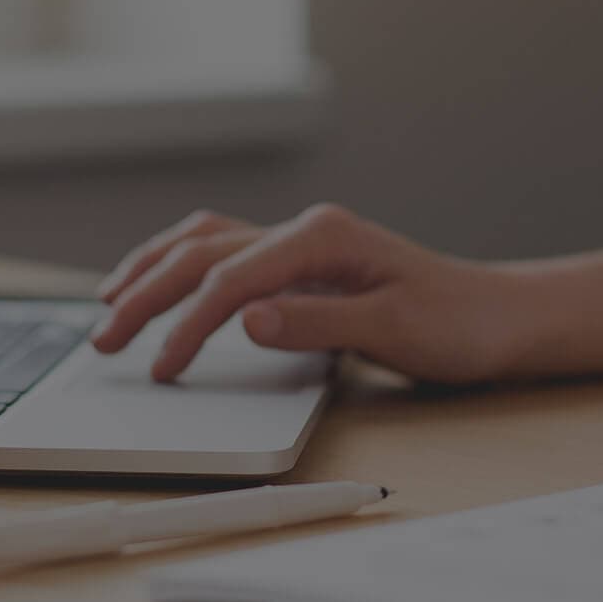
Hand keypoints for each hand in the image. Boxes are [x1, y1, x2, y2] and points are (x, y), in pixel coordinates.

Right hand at [91, 205, 516, 382]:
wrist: (499, 318)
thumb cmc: (457, 324)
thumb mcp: (393, 330)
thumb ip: (315, 324)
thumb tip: (244, 320)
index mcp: (322, 238)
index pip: (231, 280)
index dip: (187, 325)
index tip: (161, 369)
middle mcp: (304, 231)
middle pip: (201, 254)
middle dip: (145, 295)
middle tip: (103, 341)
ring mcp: (300, 244)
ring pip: (203, 243)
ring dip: (151, 271)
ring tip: (107, 304)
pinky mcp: (300, 265)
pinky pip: (222, 253)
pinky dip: (179, 267)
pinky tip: (158, 283)